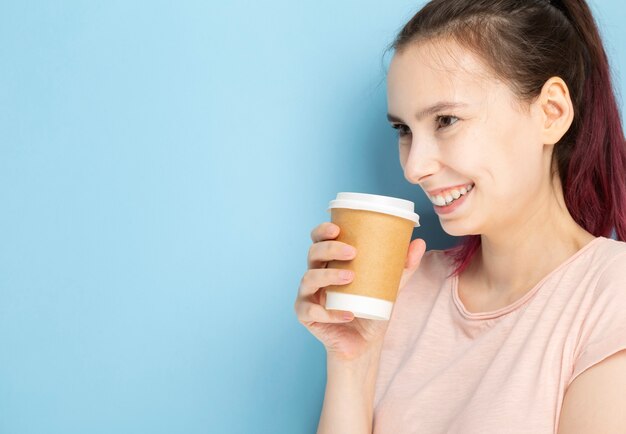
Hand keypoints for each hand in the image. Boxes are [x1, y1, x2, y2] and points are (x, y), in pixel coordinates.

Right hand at [294, 221, 426, 360]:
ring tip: (350, 278)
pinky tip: (347, 313)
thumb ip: (403, 266)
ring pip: (308, 279)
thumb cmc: (371, 309)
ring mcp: (308, 295)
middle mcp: (316, 274)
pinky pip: (310, 310)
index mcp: (330, 262)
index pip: (319, 239)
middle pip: (312, 253)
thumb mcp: (390, 286)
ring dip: (328, 275)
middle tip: (353, 252)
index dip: (322, 230)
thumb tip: (419, 243)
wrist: (364, 344)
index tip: (337, 228)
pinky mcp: (306, 315)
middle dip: (329, 249)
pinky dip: (329, 312)